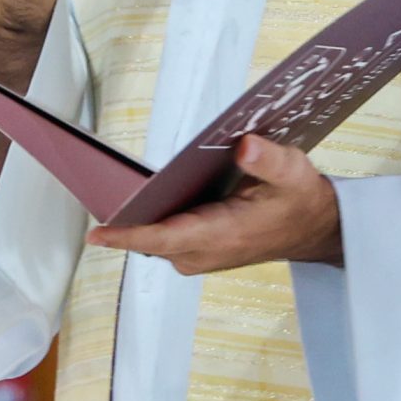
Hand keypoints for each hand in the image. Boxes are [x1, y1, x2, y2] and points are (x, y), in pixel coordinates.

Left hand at [86, 136, 343, 273]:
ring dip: (131, 218)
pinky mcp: (197, 249)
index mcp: (225, 234)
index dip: (130, 236)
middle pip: (150, 239)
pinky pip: (162, 236)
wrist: (313, 228)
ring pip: (153, 239)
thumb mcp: (294, 173)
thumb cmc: (300, 199)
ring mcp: (199, 254)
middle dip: (119, 219)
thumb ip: (270, 161)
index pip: (167, 239)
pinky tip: (138, 192)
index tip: (97, 234)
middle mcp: (206, 251)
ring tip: (100, 181)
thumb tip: (244, 146)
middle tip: (87, 184)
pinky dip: (147, 218)